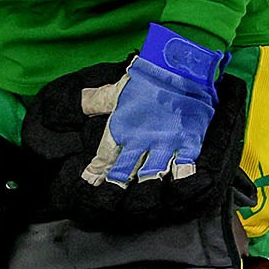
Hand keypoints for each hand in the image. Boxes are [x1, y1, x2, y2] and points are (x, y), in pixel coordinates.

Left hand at [23, 48, 248, 230]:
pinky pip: (185, 167)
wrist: (181, 64)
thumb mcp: (117, 87)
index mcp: (122, 127)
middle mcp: (141, 140)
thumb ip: (96, 101)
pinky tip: (177, 190)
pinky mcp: (189, 142)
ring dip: (145, 188)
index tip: (90, 181)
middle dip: (117, 186)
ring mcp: (166, 143)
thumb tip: (79, 104)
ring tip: (141, 204)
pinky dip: (181, 179)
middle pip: (126, 171)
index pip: (105, 158)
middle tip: (110, 201)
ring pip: (153, 174)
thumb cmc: (148, 74)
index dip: (96, 172)